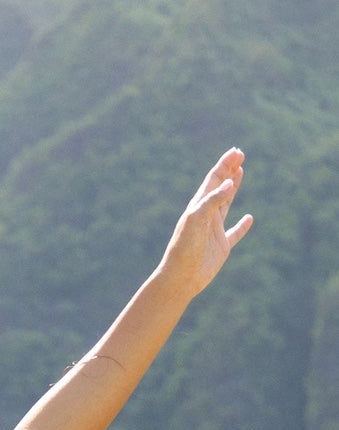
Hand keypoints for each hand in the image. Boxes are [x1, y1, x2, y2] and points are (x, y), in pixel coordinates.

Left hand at [160, 148, 253, 299]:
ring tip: (241, 172)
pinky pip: (234, 233)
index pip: (213, 180)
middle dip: (230, 170)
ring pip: (226, 204)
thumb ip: (213, 200)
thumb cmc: (184, 248)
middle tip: (241, 154)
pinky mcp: (221, 247)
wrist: (180, 278)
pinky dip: (242, 226)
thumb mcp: (196, 219)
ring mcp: (214, 231)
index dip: (224, 164)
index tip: (236, 151)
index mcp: (199, 206)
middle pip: (220, 187)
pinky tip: (249, 218)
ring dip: (234, 188)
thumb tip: (230, 182)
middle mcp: (207, 215)